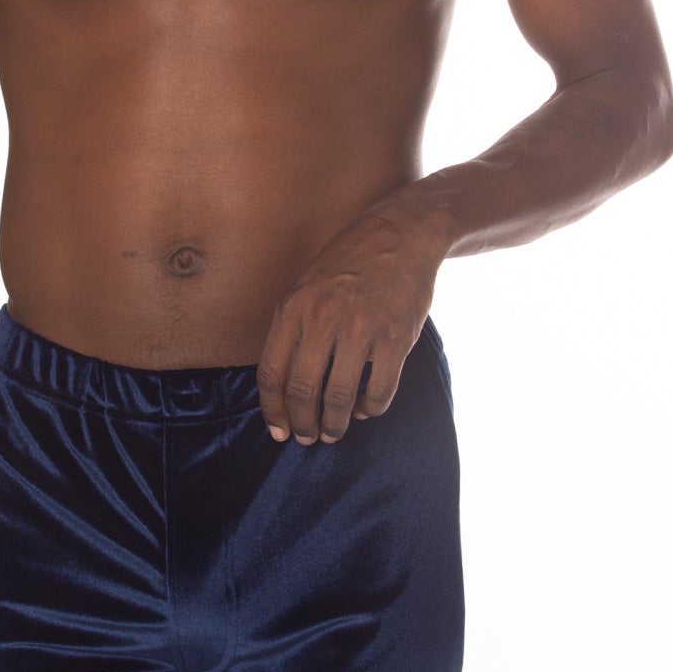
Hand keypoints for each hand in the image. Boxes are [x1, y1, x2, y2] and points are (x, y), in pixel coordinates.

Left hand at [256, 204, 440, 445]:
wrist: (400, 233)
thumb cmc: (349, 262)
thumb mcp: (305, 284)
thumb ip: (292, 327)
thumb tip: (281, 382)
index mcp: (294, 306)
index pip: (272, 373)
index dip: (273, 410)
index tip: (278, 430)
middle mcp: (323, 318)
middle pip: (303, 391)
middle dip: (302, 424)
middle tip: (307, 437)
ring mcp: (361, 328)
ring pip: (340, 397)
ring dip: (335, 424)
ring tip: (334, 432)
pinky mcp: (395, 337)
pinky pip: (379, 390)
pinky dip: (370, 409)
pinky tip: (366, 409)